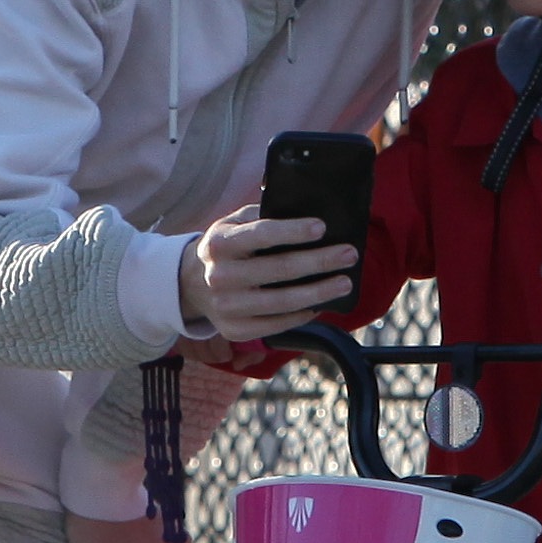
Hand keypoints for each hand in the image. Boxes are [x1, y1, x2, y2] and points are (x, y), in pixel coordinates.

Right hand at [179, 205, 355, 340]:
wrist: (193, 284)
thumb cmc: (227, 249)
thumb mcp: (233, 224)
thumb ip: (262, 216)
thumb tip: (306, 212)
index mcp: (219, 244)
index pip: (262, 234)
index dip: (293, 231)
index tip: (322, 227)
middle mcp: (220, 276)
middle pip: (280, 269)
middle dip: (320, 261)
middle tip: (348, 254)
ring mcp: (227, 307)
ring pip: (283, 301)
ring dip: (320, 292)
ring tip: (345, 282)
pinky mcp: (235, 330)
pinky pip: (278, 324)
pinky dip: (303, 314)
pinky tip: (320, 304)